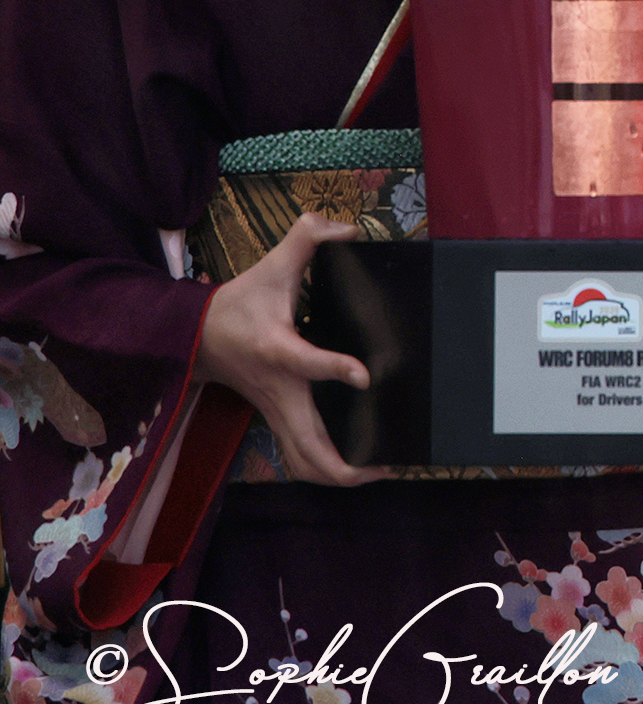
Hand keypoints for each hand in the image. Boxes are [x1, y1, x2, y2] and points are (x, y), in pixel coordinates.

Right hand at [197, 212, 385, 486]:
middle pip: (305, 445)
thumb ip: (307, 238)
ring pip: (301, 460)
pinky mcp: (275, 418)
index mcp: (276, 350)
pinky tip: (356, 465)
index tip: (364, 376)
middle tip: (387, 465)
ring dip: (336, 475)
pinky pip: (298, 455)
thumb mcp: (270, 265)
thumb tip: (345, 228)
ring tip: (379, 471)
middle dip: (344, 465)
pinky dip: (324, 468)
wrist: (194, 336)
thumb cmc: (238, 303)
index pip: (305, 363)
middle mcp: (277, 389)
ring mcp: (275, 410)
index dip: (333, 369)